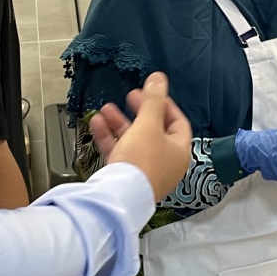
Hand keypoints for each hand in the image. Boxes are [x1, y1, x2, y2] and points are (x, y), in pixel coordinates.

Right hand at [92, 72, 192, 199]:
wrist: (118, 196)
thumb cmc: (140, 163)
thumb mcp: (148, 124)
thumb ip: (153, 100)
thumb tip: (159, 78)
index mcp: (179, 151)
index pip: (177, 122)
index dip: (165, 105)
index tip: (151, 93)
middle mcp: (165, 162)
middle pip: (153, 130)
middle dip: (138, 111)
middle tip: (130, 97)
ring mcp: (146, 170)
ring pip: (134, 140)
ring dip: (119, 122)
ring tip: (106, 108)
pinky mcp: (127, 177)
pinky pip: (120, 152)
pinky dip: (110, 137)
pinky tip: (97, 124)